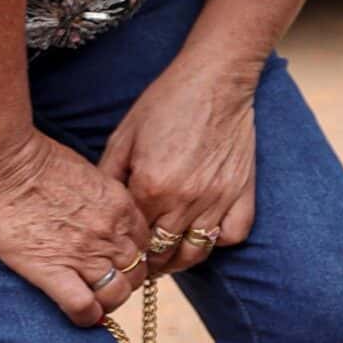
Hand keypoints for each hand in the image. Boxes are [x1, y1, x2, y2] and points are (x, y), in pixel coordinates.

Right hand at [0, 130, 152, 326]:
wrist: (2, 162)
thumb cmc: (35, 162)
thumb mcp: (87, 175)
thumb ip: (102, 199)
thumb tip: (98, 215)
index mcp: (120, 206)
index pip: (145, 244)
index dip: (133, 257)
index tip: (117, 262)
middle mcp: (110, 231)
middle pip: (137, 272)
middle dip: (125, 281)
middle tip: (104, 284)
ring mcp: (84, 253)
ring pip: (116, 294)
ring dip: (107, 302)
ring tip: (93, 302)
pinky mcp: (52, 270)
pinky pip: (83, 307)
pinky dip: (86, 317)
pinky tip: (80, 316)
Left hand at [100, 56, 258, 275]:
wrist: (215, 80)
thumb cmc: (165, 103)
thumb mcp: (124, 137)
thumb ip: (109, 177)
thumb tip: (101, 210)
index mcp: (149, 187)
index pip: (131, 239)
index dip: (123, 247)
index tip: (119, 251)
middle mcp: (184, 200)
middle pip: (161, 253)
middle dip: (148, 262)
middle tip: (140, 259)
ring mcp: (216, 198)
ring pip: (196, 252)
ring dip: (179, 259)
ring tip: (169, 253)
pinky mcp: (242, 190)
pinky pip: (233, 234)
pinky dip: (219, 240)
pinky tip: (205, 231)